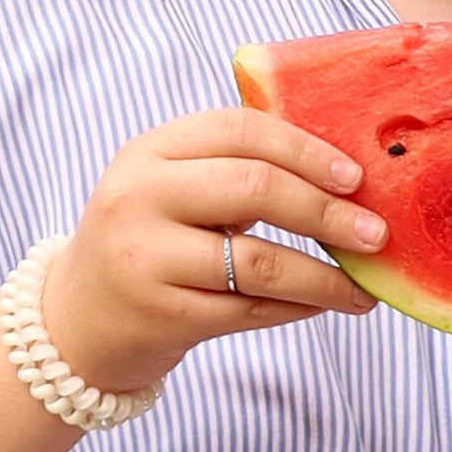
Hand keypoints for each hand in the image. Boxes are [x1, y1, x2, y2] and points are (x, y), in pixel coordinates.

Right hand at [37, 108, 387, 395]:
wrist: (76, 321)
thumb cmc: (147, 245)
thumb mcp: (170, 190)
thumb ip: (234, 170)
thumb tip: (344, 178)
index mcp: (149, 151)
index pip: (239, 130)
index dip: (305, 150)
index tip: (354, 176)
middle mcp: (139, 196)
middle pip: (255, 187)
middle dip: (326, 211)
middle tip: (374, 232)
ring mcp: (145, 257)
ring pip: (259, 259)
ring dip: (324, 274)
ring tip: (362, 285)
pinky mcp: (161, 314)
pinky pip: (249, 309)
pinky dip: (298, 306)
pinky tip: (325, 303)